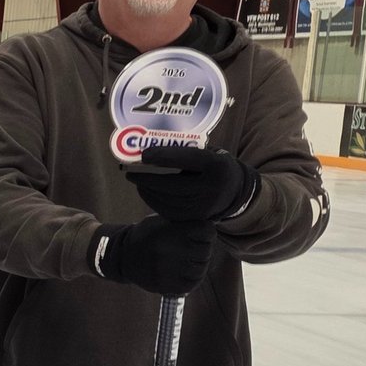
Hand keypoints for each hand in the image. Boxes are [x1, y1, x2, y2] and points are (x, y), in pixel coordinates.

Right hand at [97, 216, 216, 296]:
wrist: (122, 256)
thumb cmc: (149, 234)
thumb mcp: (162, 220)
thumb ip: (185, 221)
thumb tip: (214, 222)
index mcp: (170, 230)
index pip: (208, 231)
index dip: (205, 231)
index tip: (197, 232)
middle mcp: (169, 250)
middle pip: (206, 250)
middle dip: (202, 248)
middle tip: (191, 247)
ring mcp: (167, 270)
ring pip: (201, 269)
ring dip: (198, 264)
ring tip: (186, 260)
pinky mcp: (164, 285)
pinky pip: (192, 284)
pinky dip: (192, 278)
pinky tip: (184, 272)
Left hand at [126, 146, 257, 222]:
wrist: (235, 192)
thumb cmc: (214, 165)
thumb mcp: (209, 153)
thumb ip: (186, 151)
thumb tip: (152, 146)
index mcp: (217, 167)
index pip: (188, 159)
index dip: (164, 157)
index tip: (144, 154)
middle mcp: (212, 189)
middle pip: (172, 184)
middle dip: (147, 178)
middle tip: (130, 172)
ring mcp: (204, 208)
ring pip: (167, 199)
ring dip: (147, 190)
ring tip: (137, 180)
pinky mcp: (195, 219)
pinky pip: (168, 210)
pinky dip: (153, 200)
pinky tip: (146, 191)